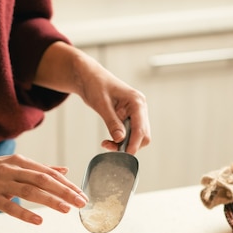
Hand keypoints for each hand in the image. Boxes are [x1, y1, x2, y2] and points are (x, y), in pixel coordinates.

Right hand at [0, 153, 87, 224]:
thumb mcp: (13, 165)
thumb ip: (39, 169)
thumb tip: (65, 170)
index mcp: (20, 162)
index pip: (49, 173)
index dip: (67, 184)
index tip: (82, 194)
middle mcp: (12, 170)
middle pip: (43, 180)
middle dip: (65, 192)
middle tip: (82, 203)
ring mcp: (0, 184)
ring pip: (30, 191)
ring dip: (50, 200)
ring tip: (66, 209)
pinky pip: (10, 206)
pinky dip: (25, 214)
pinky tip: (39, 221)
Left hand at [34, 42, 150, 153]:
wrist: (88, 77)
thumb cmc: (95, 85)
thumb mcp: (101, 104)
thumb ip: (112, 122)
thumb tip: (121, 139)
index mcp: (137, 102)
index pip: (141, 129)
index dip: (133, 145)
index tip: (123, 156)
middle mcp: (140, 107)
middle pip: (143, 135)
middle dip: (129, 145)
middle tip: (110, 149)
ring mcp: (136, 113)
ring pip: (137, 137)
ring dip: (124, 144)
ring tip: (106, 144)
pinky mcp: (129, 117)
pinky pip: (129, 134)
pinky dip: (120, 140)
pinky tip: (108, 140)